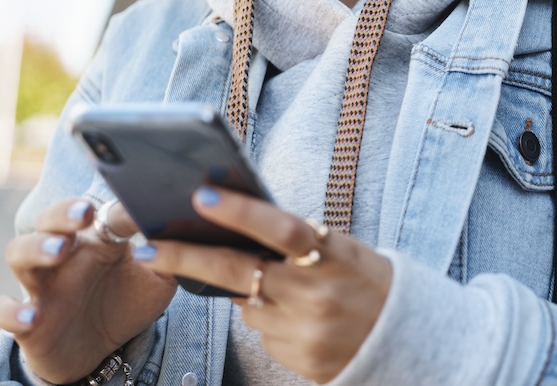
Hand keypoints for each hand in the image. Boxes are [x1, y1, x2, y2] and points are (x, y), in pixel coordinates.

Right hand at [0, 198, 176, 383]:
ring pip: (19, 253)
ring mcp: (41, 285)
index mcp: (97, 239)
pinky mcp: (26, 321)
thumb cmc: (128, 302)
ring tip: (58, 251)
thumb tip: (185, 225)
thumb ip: (170, 254)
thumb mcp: (158, 279)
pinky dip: (12, 312)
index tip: (132, 207)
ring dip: (35, 248)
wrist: (102, 349)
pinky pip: (3, 312)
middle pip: (49, 219)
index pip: (98, 212)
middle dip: (63, 212)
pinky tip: (32, 316)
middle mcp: (64, 255)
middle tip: (84, 214)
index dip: (112, 207)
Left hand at [135, 188, 391, 382]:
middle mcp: (316, 292)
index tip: (202, 195)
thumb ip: (297, 243)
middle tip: (148, 247)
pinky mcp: (299, 360)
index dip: (241, 212)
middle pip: (238, 270)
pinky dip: (272, 319)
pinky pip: (265, 332)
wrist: (408, 338)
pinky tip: (301, 318)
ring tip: (292, 291)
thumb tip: (238, 235)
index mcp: (334, 253)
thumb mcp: (344, 251)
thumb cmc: (369, 280)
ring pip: (248, 304)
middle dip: (186, 258)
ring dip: (252, 292)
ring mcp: (306, 330)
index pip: (280, 228)